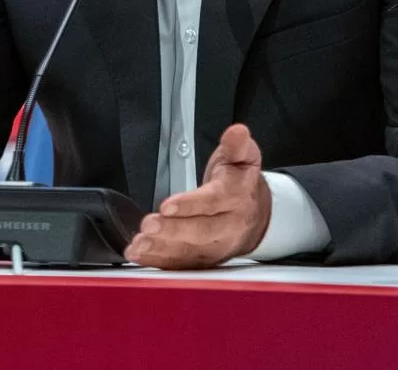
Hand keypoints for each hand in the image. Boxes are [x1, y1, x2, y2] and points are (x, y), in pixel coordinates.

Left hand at [124, 123, 272, 268]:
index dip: (190, 204)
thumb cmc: (240, 184)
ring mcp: (216, 247)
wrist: (258, 217)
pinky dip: (159, 262)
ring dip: (161, 249)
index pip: (214, 202)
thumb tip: (237, 132)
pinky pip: (182, 265)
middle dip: (172, 230)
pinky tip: (140, 256)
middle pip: (201, 231)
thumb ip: (237, 145)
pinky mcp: (204, 260)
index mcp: (237, 198)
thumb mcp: (242, 158)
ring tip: (139, 244)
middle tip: (148, 226)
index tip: (167, 205)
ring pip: (189, 251)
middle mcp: (228, 226)